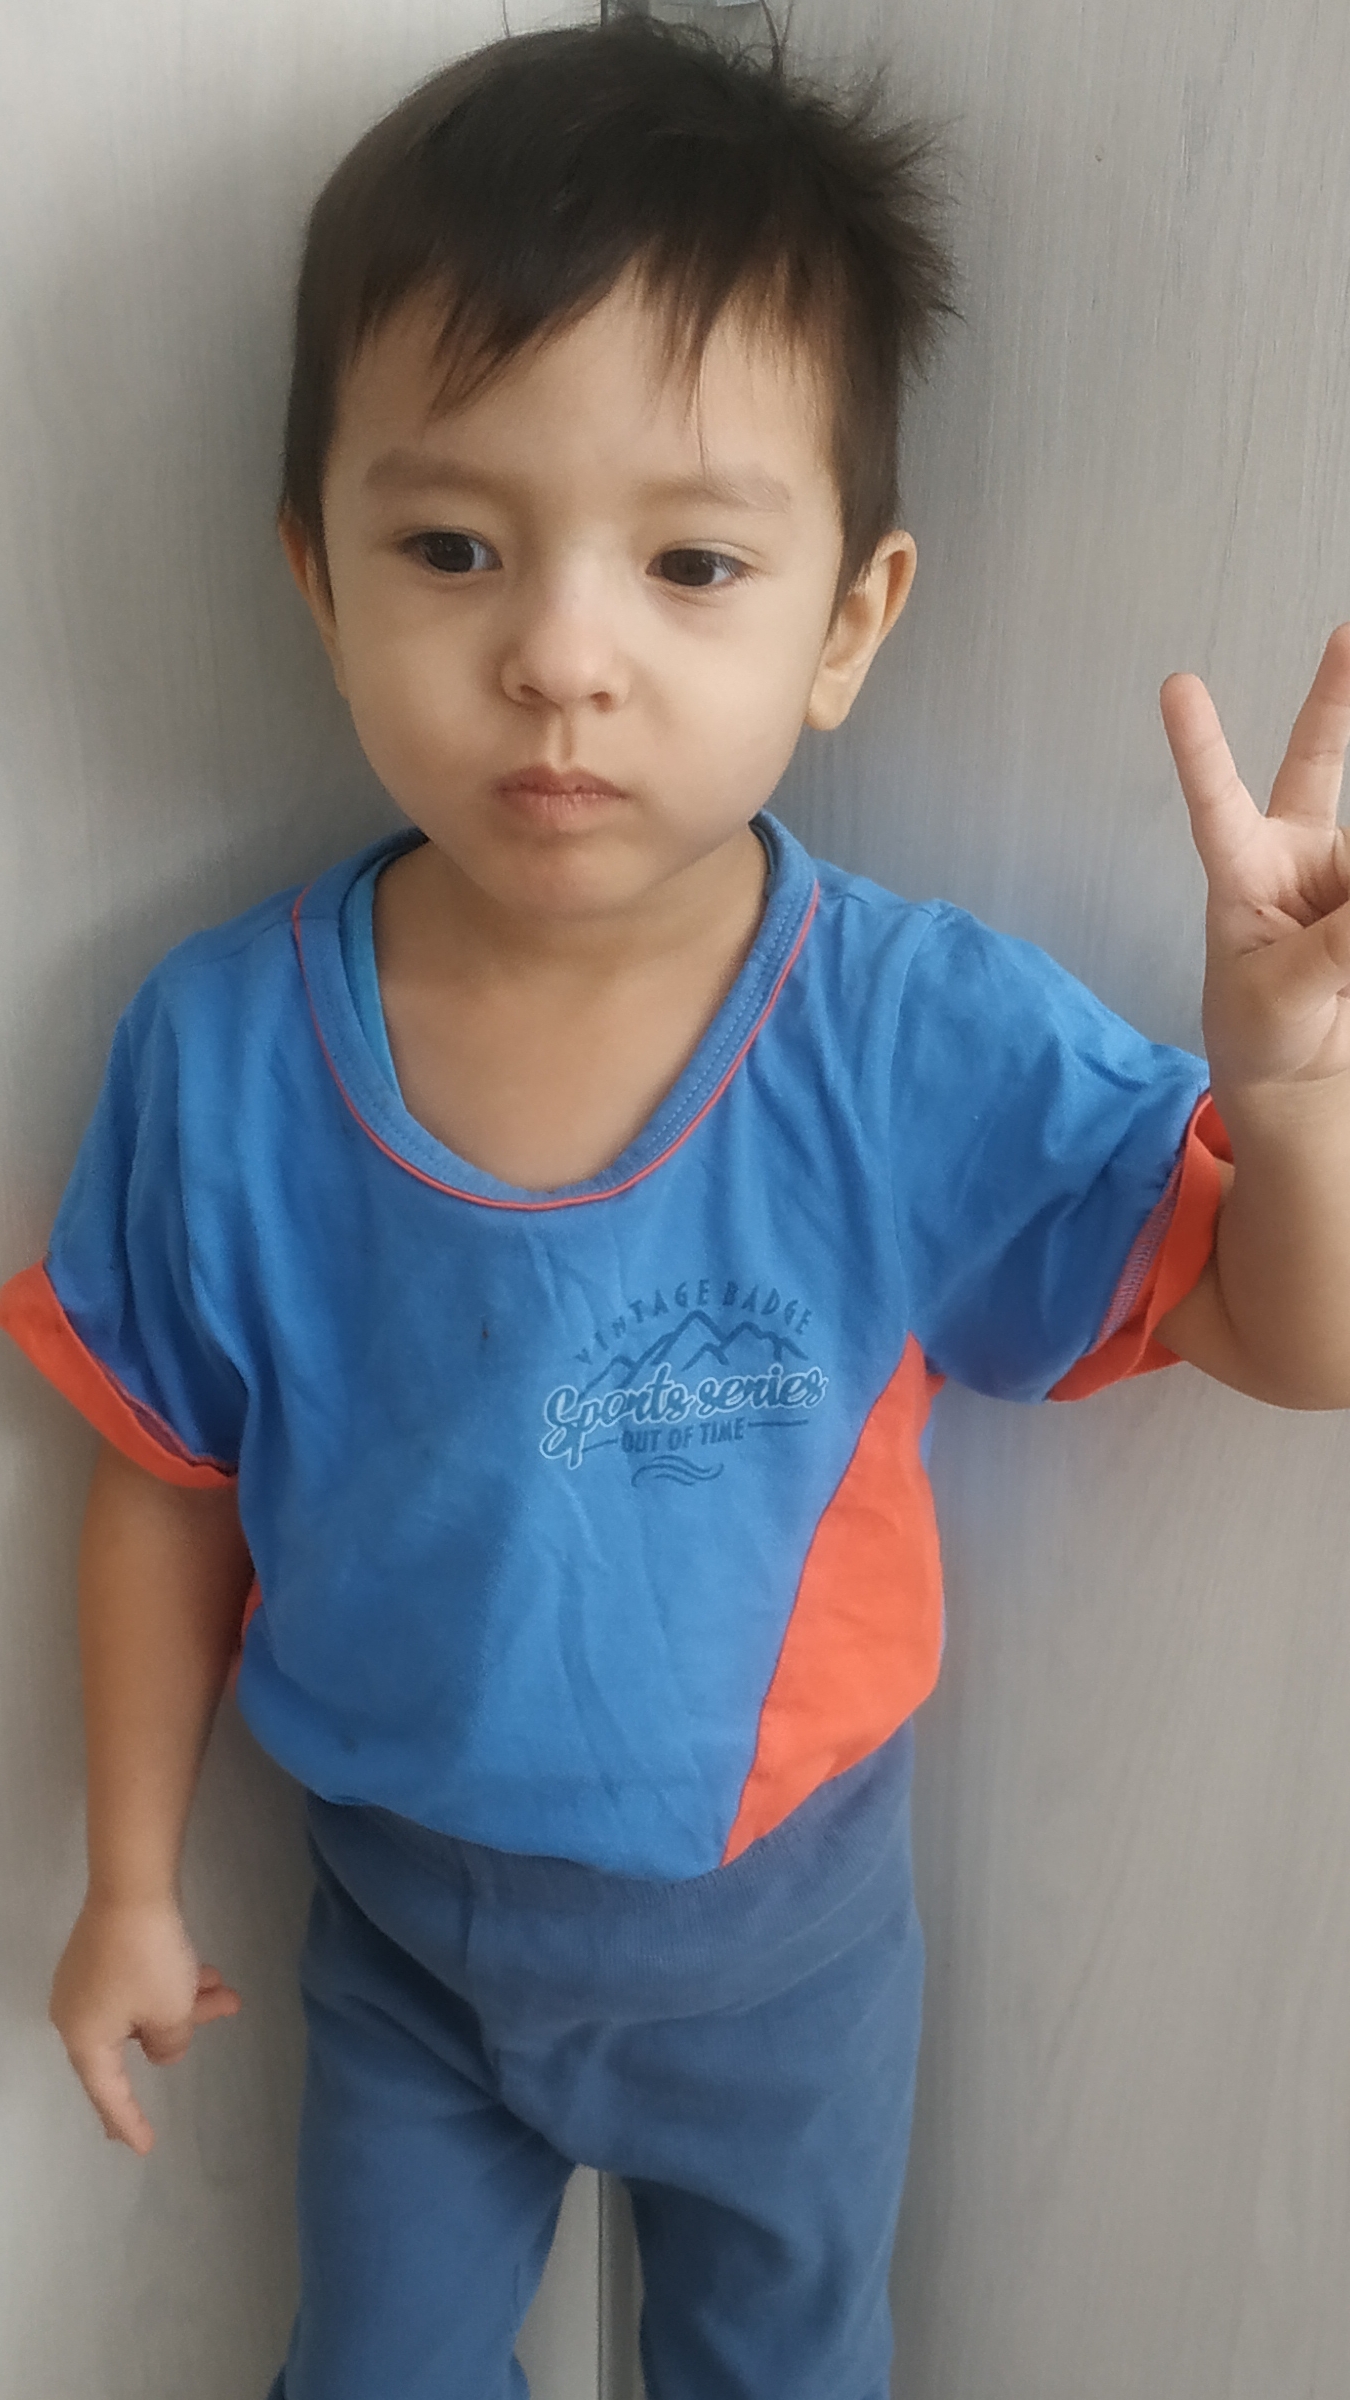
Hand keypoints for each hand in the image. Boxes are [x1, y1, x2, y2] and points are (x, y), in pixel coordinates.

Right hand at [49, 1894, 240, 2154]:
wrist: (132, 1885)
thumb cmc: (148, 1960)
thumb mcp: (170, 2012)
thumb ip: (170, 2043)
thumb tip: (162, 2047)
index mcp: (86, 2040)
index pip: (109, 2094)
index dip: (129, 2121)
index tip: (143, 2146)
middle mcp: (78, 2013)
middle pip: (132, 2041)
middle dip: (178, 2034)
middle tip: (200, 2038)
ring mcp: (88, 1980)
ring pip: (144, 2006)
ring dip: (186, 2003)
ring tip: (230, 1997)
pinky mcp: (103, 1951)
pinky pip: (140, 1981)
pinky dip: (173, 1983)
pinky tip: (213, 1975)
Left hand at [1160, 623, 1349, 1091]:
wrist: (1301, 1081)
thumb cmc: (1263, 1033)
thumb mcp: (1284, 994)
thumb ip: (1336, 944)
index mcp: (1241, 874)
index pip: (1216, 801)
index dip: (1199, 746)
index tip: (1175, 685)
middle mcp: (1296, 858)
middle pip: (1317, 761)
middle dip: (1335, 697)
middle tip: (1346, 635)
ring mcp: (1345, 874)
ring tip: (1336, 959)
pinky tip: (1348, 963)